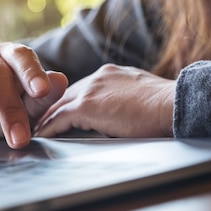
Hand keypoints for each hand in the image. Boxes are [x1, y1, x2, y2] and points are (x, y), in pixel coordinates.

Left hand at [34, 64, 174, 137]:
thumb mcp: (144, 99)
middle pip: (66, 94)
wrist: (173, 105)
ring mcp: (92, 89)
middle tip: (40, 121)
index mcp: (112, 74)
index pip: (84, 88)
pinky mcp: (88, 106)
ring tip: (36, 131)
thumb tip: (124, 117)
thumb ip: (127, 102)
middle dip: (52, 108)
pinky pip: (59, 118)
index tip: (62, 113)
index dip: (71, 102)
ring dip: (46, 118)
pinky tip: (42, 136)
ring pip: (58, 104)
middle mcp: (99, 77)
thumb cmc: (167, 108)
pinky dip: (49, 128)